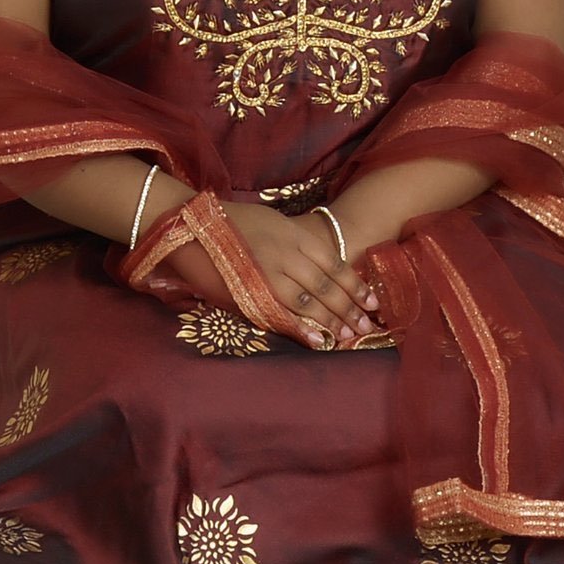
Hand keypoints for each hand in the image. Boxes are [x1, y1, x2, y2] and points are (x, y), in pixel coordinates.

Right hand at [221, 201, 379, 349]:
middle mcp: (287, 254)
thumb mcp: (273, 222)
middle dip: (349, 309)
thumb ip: (296, 243)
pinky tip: (318, 341)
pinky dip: (301, 329)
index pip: (335, 264)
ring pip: (309, 302)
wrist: (190, 225)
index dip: (355, 285)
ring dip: (331, 322)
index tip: (372, 302)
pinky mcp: (249, 292)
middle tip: (366, 326)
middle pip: (326, 286)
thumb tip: (321, 265)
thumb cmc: (233, 222)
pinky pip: (282, 313)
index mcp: (295, 235)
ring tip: (348, 337)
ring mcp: (268, 273)